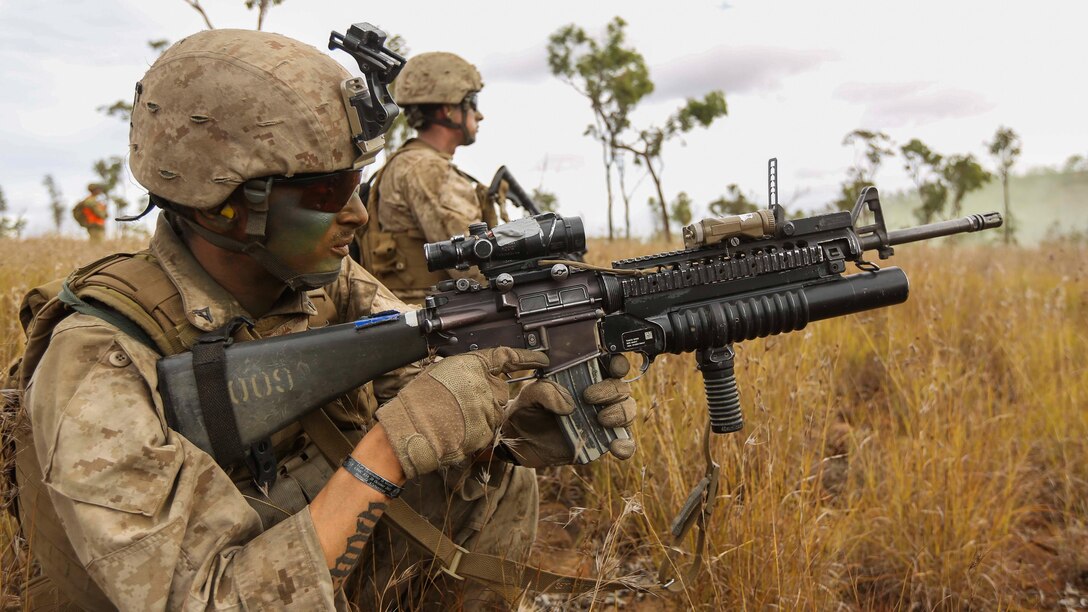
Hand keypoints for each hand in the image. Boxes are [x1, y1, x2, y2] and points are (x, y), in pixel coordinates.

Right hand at [376, 348, 548, 478]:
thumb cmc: (417, 402)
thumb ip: (466, 371)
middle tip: (459, 406)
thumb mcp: (440, 372)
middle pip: (500, 391)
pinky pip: (489, 430)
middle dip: (486, 399)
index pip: (507, 358)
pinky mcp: (487, 429)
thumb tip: (480, 376)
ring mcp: (487, 407)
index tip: (542, 359)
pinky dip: (477, 432)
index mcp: (471, 364)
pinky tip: (457, 430)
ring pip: (494, 412)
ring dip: (480, 417)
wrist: (408, 431)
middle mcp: (484, 383)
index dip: (527, 358)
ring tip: (453, 419)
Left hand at [500, 355, 637, 467]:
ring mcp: (604, 419)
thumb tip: (568, 405)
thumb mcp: (529, 394)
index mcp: (586, 377)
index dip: (618, 364)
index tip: (612, 367)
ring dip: (621, 413)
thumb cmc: (528, 409)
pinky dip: (625, 445)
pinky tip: (615, 447)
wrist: (521, 439)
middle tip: (589, 397)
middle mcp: (600, 396)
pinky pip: (624, 443)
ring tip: (601, 420)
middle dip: (611, 391)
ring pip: (627, 411)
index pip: (611, 365)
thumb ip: (545, 391)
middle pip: (622, 388)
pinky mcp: (602, 442)